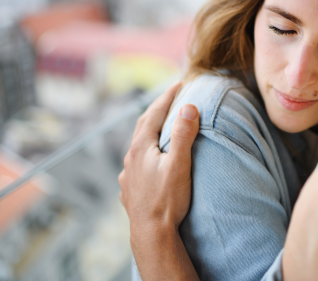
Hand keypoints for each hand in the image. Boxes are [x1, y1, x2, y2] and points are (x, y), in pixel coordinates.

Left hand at [119, 81, 199, 234]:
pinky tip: (151, 161)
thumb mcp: (180, 164)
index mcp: (142, 147)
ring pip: (138, 145)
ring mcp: (128, 174)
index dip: (167, 96)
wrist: (151, 234)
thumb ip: (184, 134)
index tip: (179, 83)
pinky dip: (146, 153)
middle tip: (171, 99)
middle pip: (143, 125)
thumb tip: (189, 107)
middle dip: (157, 110)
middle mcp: (131, 157)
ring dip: (150, 132)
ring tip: (162, 128)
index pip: (154, 113)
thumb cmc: (168, 200)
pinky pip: (137, 163)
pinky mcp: (130, 189)